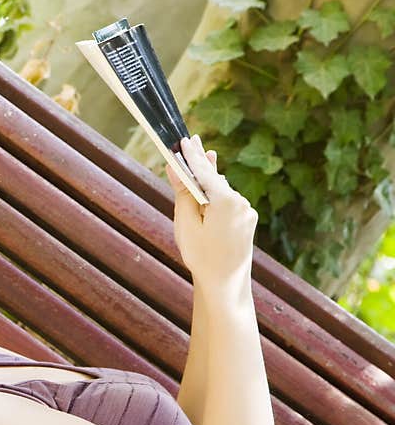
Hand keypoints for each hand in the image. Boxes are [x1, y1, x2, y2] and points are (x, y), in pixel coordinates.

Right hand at [165, 134, 257, 290]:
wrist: (225, 284)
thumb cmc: (201, 256)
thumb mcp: (186, 223)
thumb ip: (184, 193)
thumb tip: (177, 169)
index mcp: (226, 201)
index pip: (205, 171)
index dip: (192, 156)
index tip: (184, 140)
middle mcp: (242, 203)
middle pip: (215, 179)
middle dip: (202, 162)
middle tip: (193, 141)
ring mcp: (247, 212)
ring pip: (222, 192)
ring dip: (209, 182)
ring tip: (201, 159)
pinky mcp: (247, 221)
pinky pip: (228, 203)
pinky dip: (216, 197)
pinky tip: (208, 192)